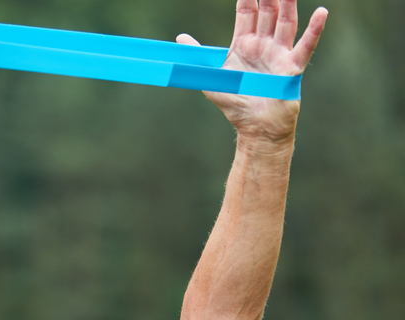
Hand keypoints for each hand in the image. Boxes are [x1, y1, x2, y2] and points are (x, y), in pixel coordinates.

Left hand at [178, 0, 327, 142]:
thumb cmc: (234, 102)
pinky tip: (321, 12)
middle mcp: (263, 44)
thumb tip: (180, 38)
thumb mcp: (210, 77)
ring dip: (288, 4)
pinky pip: (305, 46)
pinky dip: (314, 29)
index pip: (246, 12)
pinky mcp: (291, 67)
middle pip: (267, 12)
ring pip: (285, 22)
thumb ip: (196, 56)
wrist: (254, 126)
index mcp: (243, 44)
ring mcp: (279, 54)